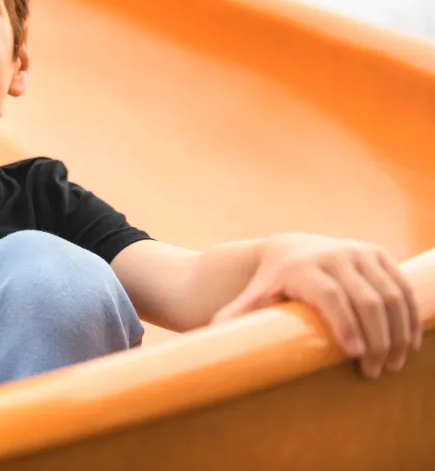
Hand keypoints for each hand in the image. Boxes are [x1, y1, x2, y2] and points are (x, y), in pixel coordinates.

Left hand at [212, 233, 421, 378]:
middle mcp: (334, 255)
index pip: (330, 296)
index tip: (353, 355)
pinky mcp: (378, 254)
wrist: (288, 249)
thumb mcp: (252, 298)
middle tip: (375, 371)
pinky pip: (401, 287)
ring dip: (397, 332)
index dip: (345, 325)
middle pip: (367, 300)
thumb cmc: (269, 284)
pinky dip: (408, 315)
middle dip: (376, 339)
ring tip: (392, 363)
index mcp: (302, 267)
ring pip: (390, 295)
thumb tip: (212, 340)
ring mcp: (359, 252)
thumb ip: (235, 318)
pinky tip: (408, 343)